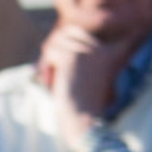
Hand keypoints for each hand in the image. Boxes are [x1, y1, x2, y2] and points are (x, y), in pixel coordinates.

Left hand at [37, 21, 121, 147]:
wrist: (84, 120)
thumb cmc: (79, 105)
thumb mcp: (80, 76)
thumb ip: (72, 58)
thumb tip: (49, 42)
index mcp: (106, 52)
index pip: (76, 31)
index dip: (61, 45)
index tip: (56, 66)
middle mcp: (100, 47)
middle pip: (65, 32)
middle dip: (54, 50)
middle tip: (52, 73)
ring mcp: (87, 50)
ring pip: (56, 41)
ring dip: (48, 60)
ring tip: (52, 81)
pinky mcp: (73, 57)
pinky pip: (50, 51)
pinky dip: (45, 67)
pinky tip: (51, 82)